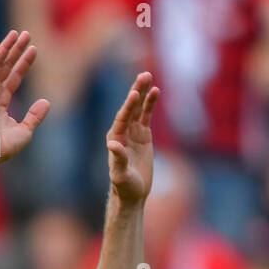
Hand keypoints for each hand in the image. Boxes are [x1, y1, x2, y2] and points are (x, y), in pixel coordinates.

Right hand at [0, 30, 49, 162]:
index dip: (24, 63)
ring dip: (5, 49)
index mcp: (1, 103)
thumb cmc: (4, 147)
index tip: (34, 49)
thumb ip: (35, 116)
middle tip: (26, 34)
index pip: (14, 77)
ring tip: (15, 34)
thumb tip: (47, 101)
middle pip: (5, 67)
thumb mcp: (26, 130)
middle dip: (15, 50)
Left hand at [106, 72, 158, 204]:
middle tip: (144, 76)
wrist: (132, 193)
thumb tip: (112, 145)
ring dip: (144, 93)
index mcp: (115, 138)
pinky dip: (151, 104)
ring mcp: (133, 132)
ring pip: (139, 108)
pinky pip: (146, 116)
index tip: (135, 94)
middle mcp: (122, 131)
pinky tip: (156, 91)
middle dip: (137, 91)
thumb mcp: (120, 175)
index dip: (129, 106)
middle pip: (131, 107)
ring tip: (149, 76)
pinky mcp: (143, 135)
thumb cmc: (124, 186)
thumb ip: (118, 160)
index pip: (122, 117)